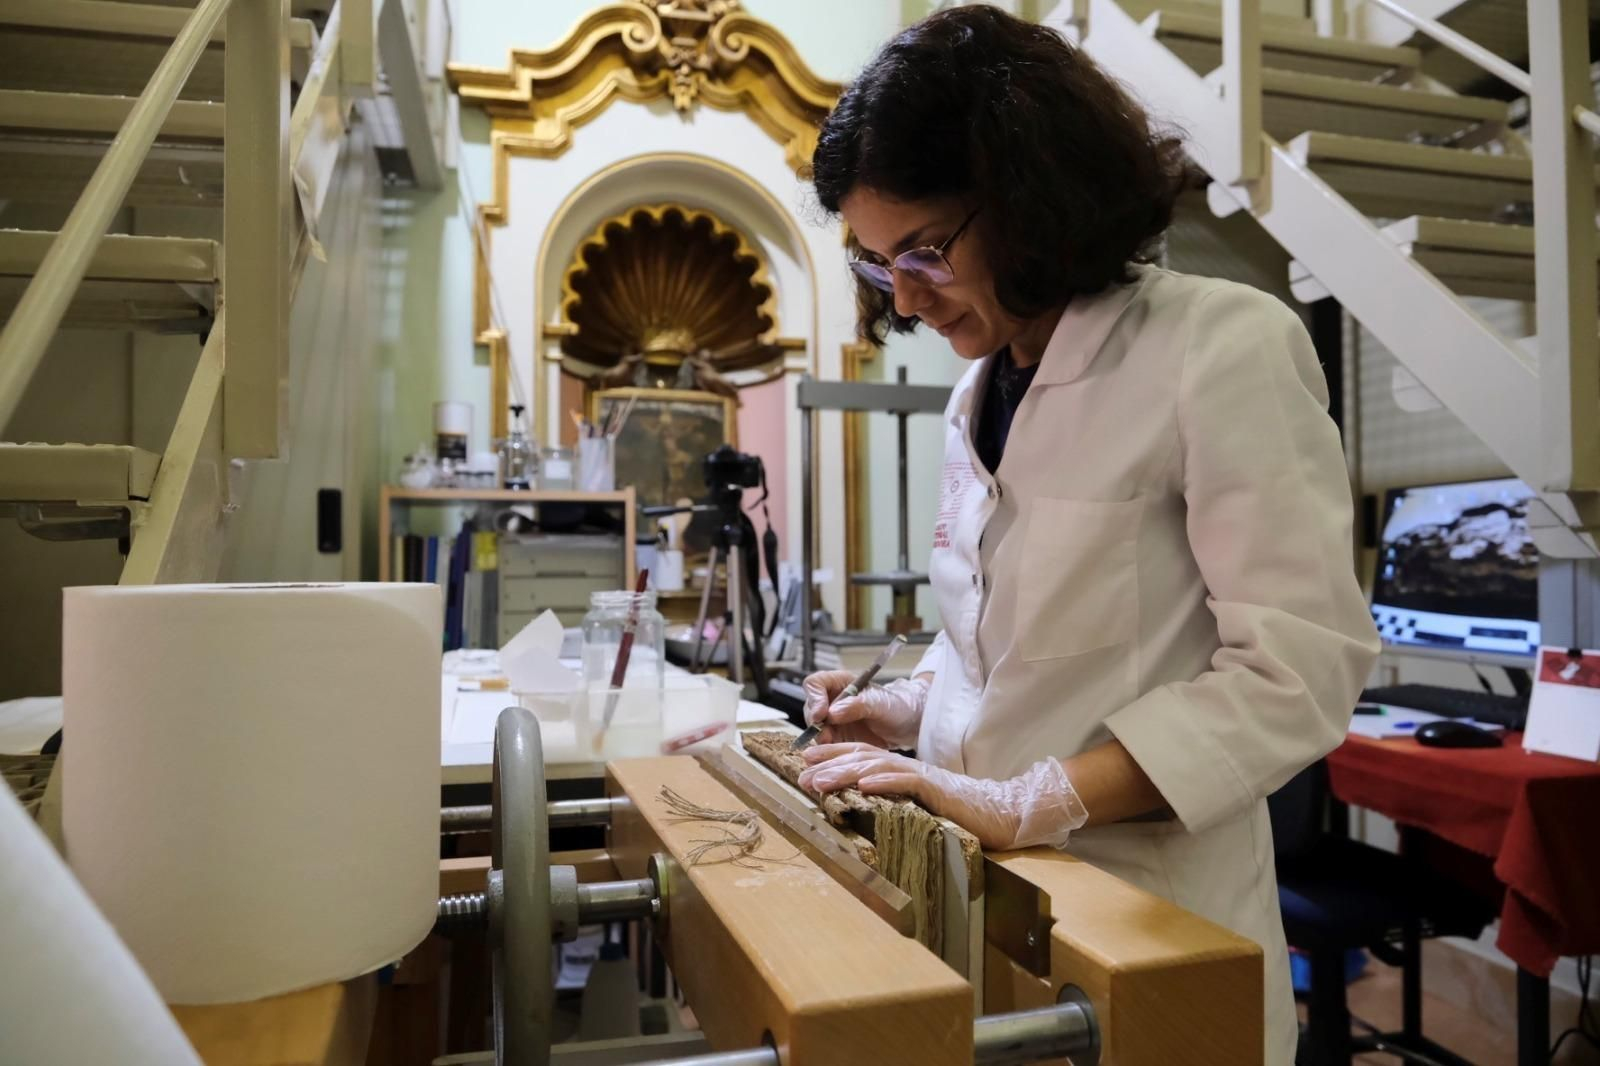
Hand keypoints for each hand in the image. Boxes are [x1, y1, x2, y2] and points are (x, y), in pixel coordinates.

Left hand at [797, 743, 1088, 850]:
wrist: (1000, 815)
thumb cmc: (960, 815)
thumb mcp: (918, 807)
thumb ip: (894, 801)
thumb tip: (863, 804)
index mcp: (903, 771)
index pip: (863, 757)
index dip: (834, 757)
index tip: (806, 762)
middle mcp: (909, 767)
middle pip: (864, 756)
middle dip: (831, 762)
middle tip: (803, 770)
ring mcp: (922, 776)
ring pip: (878, 765)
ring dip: (847, 770)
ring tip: (822, 778)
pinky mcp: (936, 788)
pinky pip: (907, 781)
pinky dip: (885, 780)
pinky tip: (865, 783)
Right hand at [801, 672, 928, 749]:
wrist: (909, 725)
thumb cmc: (897, 706)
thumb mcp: (880, 703)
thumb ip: (857, 705)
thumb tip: (833, 712)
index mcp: (841, 684)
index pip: (815, 684)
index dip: (814, 698)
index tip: (821, 714)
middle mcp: (833, 701)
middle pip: (811, 709)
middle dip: (815, 724)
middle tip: (826, 736)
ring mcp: (833, 722)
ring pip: (815, 730)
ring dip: (820, 740)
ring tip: (832, 747)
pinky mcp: (838, 740)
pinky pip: (825, 746)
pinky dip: (828, 752)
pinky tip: (836, 758)